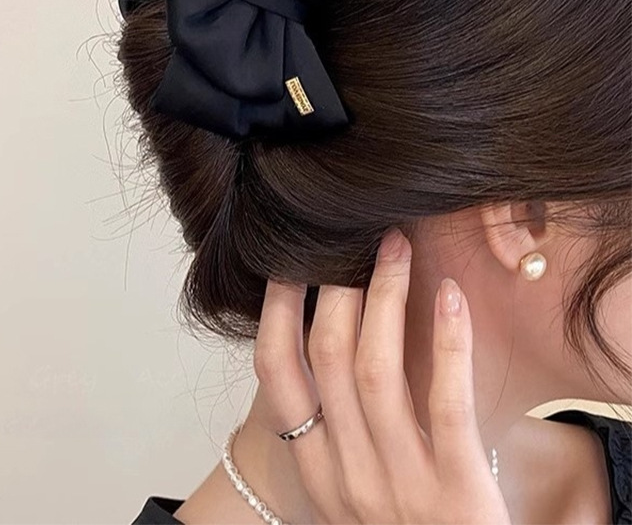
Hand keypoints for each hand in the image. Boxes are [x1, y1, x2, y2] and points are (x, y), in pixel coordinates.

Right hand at [253, 228, 512, 523]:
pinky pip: (447, 402)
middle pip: (327, 358)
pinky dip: (446, 343)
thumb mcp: (353, 483)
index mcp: (317, 469)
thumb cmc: (407, 524)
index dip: (276, 311)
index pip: (277, 376)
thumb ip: (337, 424)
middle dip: (336, 286)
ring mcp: (401, 485)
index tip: (288, 263)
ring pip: (376, 369)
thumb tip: (329, 334)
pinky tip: (450, 296)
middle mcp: (347, 474)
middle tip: (350, 238)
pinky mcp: (459, 492)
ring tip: (396, 246)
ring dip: (385, 296)